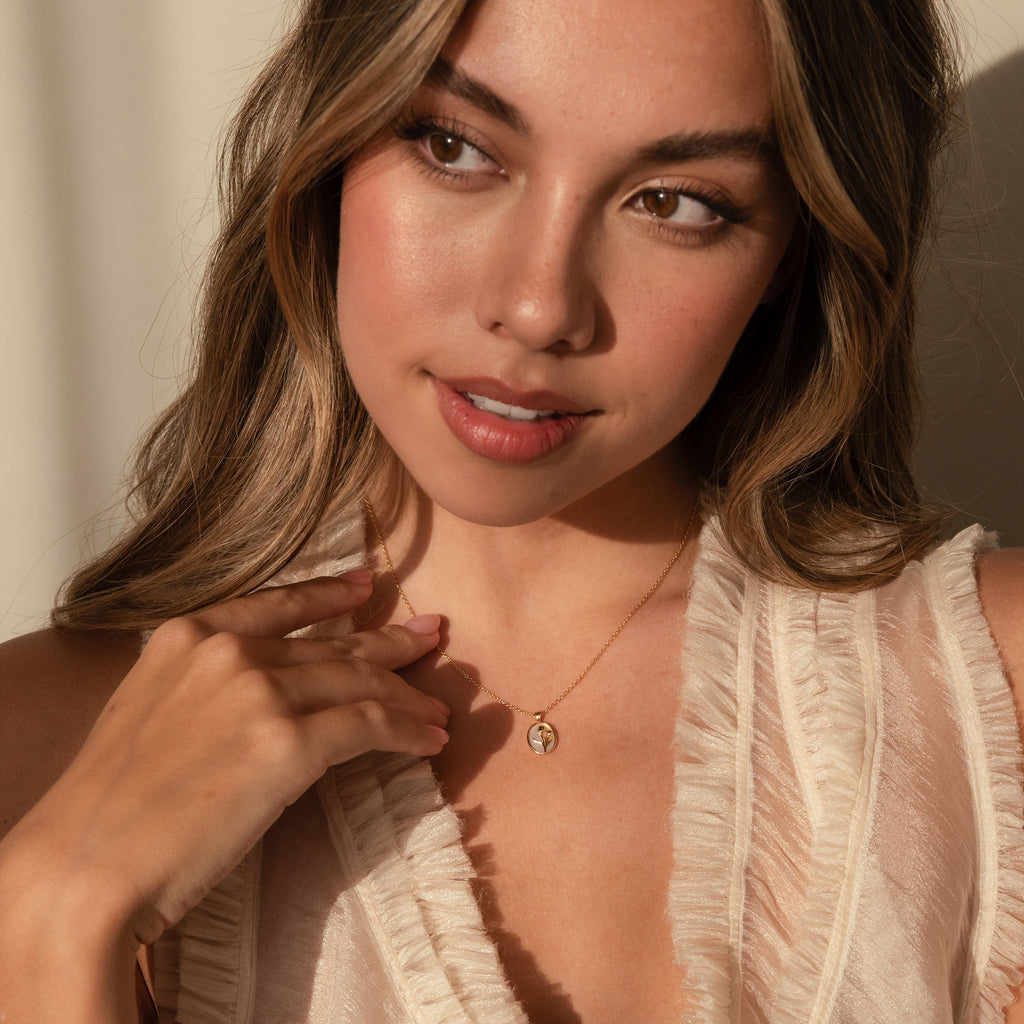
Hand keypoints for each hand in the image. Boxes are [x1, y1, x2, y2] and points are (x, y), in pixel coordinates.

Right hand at [2, 571, 445, 954]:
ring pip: (359, 683)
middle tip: (430, 636)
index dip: (330, 595)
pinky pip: (368, 725)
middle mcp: (227, 652)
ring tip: (439, 708)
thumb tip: (266, 694)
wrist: (83, 863)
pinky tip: (429, 739)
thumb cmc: (110, 805)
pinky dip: (407, 731)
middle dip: (388, 644)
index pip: (278, 602)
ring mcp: (259, 693)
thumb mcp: (150, 713)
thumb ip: (205, 687)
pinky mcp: (286, 743)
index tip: (366, 587)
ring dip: (407, 697)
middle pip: (331, 646)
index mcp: (187, 636)